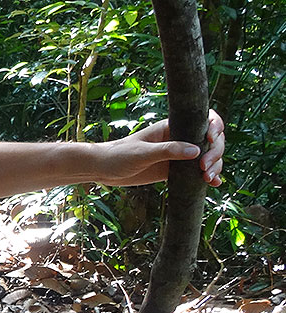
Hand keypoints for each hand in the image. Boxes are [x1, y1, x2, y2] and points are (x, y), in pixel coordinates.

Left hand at [94, 109, 224, 186]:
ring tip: (208, 179)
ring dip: (215, 166)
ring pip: (208, 157)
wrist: (104, 170)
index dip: (215, 127)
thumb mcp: (142, 153)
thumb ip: (168, 150)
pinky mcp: (175, 170)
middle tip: (204, 168)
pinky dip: (208, 176)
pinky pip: (196, 172)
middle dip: (215, 153)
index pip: (204, 120)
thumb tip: (197, 150)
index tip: (211, 140)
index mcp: (173, 127)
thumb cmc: (119, 155)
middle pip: (212, 141)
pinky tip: (214, 184)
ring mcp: (179, 155)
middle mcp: (180, 139)